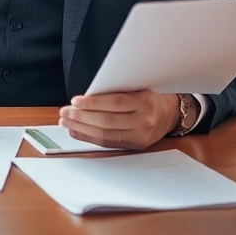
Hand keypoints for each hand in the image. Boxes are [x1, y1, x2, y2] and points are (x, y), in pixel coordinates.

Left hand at [59, 91, 179, 149]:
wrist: (170, 113)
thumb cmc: (148, 96)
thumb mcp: (136, 88)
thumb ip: (114, 93)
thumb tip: (84, 99)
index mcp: (144, 102)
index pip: (115, 102)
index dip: (93, 103)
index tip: (75, 101)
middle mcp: (144, 121)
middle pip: (107, 121)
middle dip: (81, 117)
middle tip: (65, 113)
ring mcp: (140, 136)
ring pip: (105, 135)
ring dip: (81, 129)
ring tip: (66, 122)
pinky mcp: (135, 146)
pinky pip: (108, 143)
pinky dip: (89, 138)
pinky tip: (76, 132)